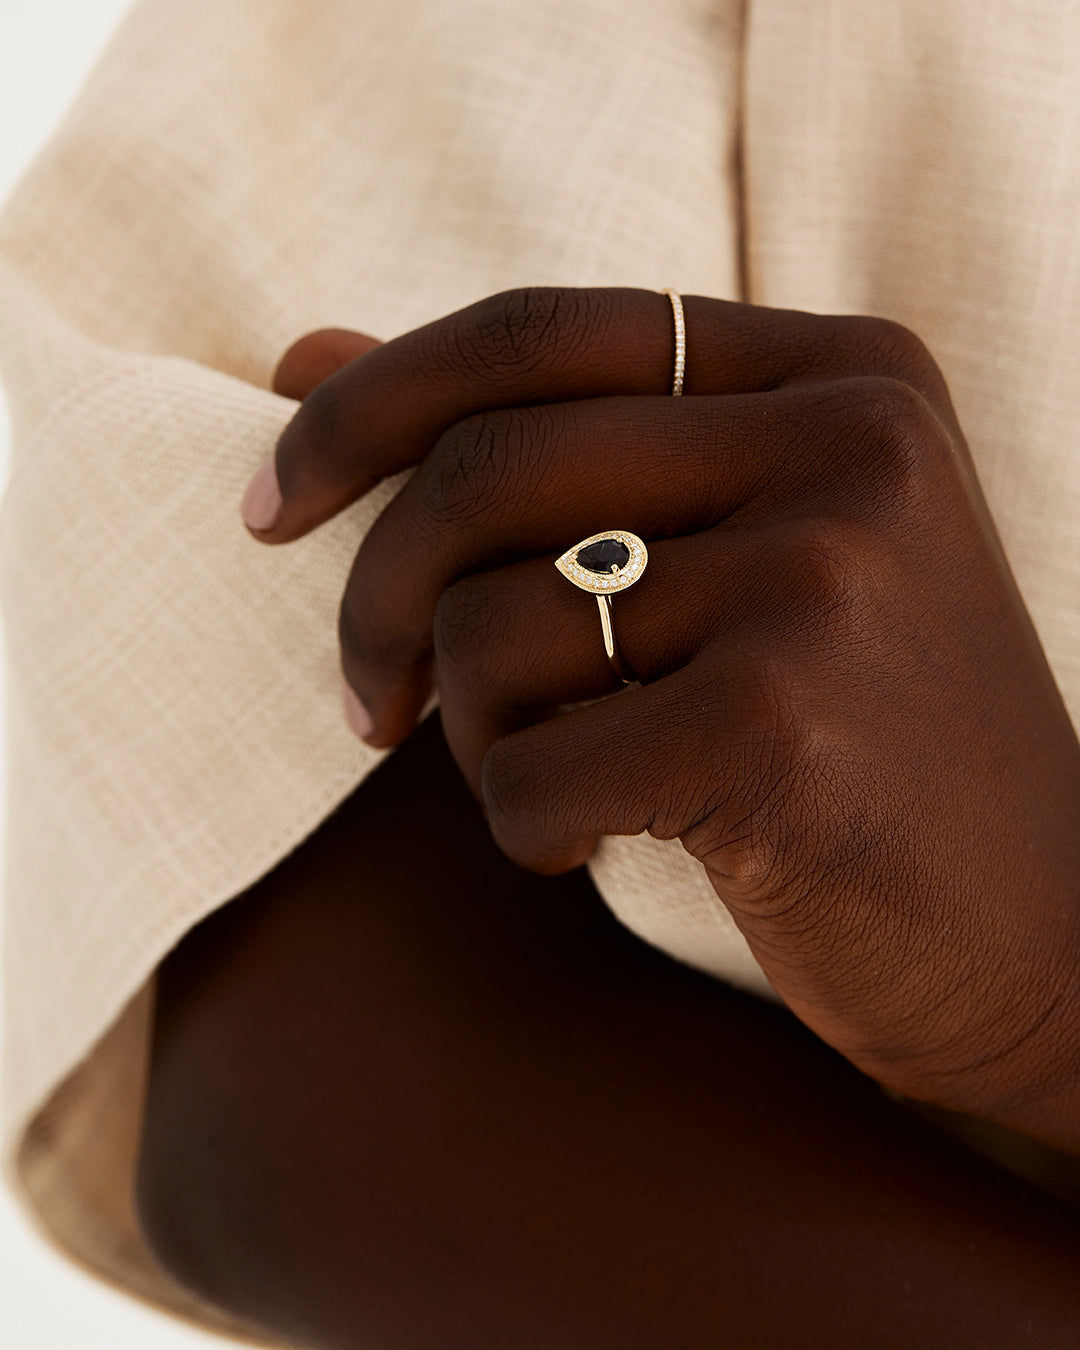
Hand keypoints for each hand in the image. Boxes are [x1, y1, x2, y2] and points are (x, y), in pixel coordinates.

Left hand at [243, 288, 1079, 1148]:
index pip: (535, 333)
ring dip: (473, 732)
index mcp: (838, 372)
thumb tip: (298, 357)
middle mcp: (847, 445)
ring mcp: (825, 581)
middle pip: (482, 471)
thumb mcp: (726, 547)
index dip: (367, 408)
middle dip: (371, 601)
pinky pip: (529, 769)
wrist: (1040, 926)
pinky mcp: (783, 730)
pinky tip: (596, 843)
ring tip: (555, 775)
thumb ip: (537, 440)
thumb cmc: (857, 734)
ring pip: (490, 629)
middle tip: (363, 703)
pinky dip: (522, 824)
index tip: (268, 505)